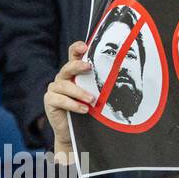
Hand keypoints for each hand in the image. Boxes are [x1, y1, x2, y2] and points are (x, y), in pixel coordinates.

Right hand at [44, 42, 92, 157]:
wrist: (75, 130)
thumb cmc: (89, 107)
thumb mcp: (98, 93)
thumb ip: (103, 83)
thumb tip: (128, 77)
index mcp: (76, 71)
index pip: (74, 55)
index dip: (77, 48)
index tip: (85, 47)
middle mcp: (64, 77)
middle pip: (68, 67)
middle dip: (78, 66)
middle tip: (89, 67)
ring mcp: (55, 88)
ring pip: (64, 85)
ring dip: (79, 92)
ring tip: (92, 99)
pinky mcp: (50, 100)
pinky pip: (59, 100)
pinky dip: (73, 104)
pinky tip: (84, 109)